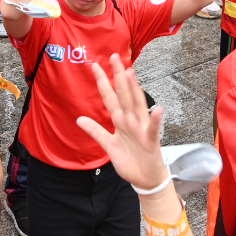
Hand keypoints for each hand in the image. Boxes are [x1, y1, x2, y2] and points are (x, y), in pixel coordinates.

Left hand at [75, 55, 168, 192]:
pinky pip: (153, 129)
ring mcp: (141, 129)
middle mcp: (132, 120)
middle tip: (114, 57)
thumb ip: (95, 131)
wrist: (146, 178)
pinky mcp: (150, 141)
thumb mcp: (109, 145)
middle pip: (124, 95)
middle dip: (118, 76)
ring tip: (130, 73)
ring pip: (136, 106)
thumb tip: (79, 119)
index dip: (103, 82)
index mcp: (121, 120)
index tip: (96, 66)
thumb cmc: (131, 159)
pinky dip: (155, 119)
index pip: (111, 97)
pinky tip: (157, 109)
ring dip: (134, 90)